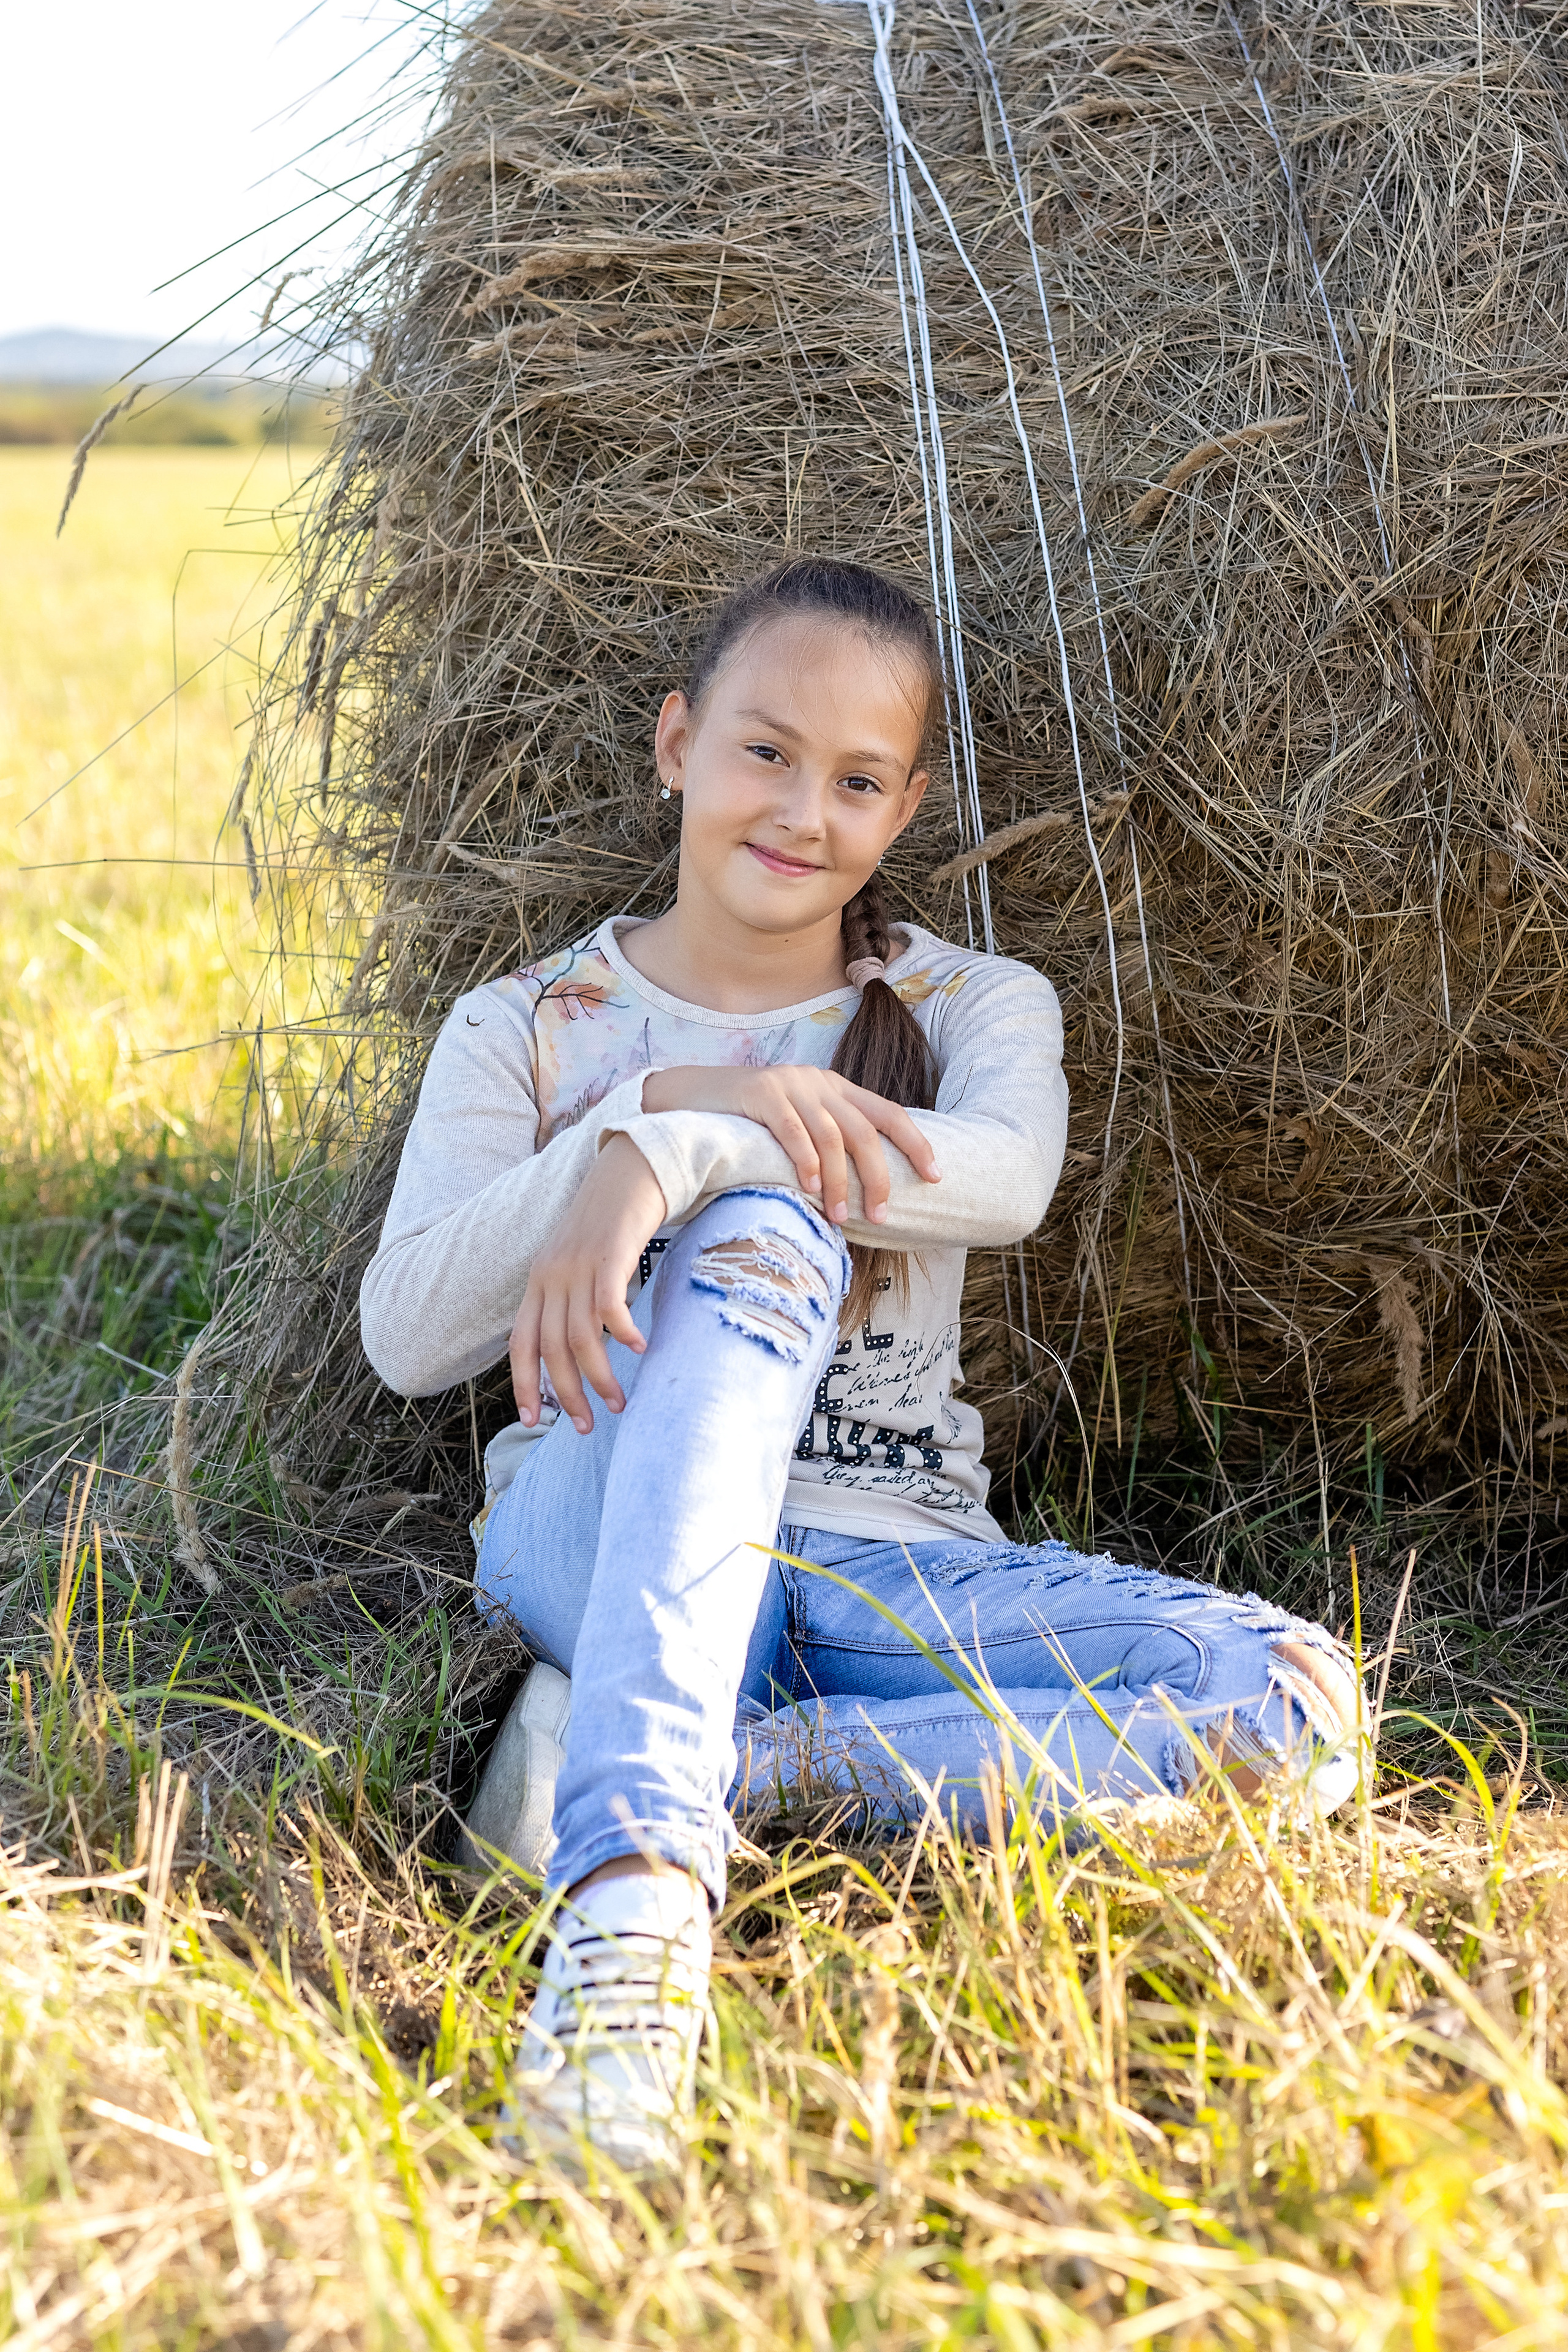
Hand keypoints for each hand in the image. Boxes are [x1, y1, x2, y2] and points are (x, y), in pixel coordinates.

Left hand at [509, 1134, 666, 1434]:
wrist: (629, 1170)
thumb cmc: (609, 1223)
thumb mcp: (577, 1261)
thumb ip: (571, 1299)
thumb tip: (581, 1346)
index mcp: (538, 1282)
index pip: (521, 1343)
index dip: (524, 1384)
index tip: (534, 1420)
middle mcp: (551, 1276)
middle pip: (551, 1349)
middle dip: (567, 1394)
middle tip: (588, 1425)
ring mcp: (579, 1265)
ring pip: (580, 1336)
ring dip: (599, 1377)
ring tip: (619, 1401)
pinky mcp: (609, 1254)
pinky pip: (610, 1306)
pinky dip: (623, 1333)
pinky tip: (639, 1348)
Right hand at [641, 1064, 940, 1223]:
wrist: (692, 1094)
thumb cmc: (751, 1122)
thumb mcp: (799, 1123)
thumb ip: (829, 1141)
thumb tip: (864, 1189)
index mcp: (837, 1089)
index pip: (890, 1114)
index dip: (916, 1144)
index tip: (935, 1177)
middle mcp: (820, 1083)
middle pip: (865, 1131)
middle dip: (878, 1176)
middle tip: (880, 1216)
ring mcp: (791, 1085)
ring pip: (831, 1136)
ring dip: (839, 1181)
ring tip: (839, 1216)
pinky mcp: (761, 1093)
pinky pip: (792, 1129)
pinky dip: (805, 1160)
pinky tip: (808, 1187)